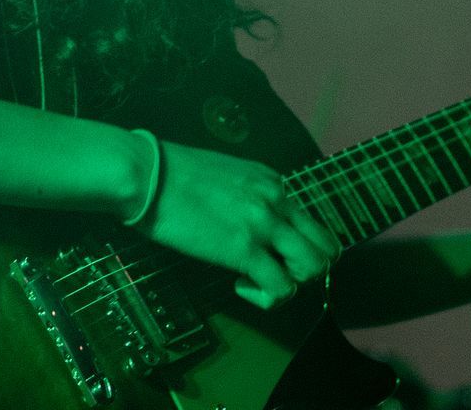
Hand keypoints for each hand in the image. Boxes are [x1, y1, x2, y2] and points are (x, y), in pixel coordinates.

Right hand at [141, 142, 338, 309]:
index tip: (265, 252)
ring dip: (292, 282)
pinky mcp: (245, 249)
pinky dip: (267, 297)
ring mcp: (264, 224)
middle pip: (325, 246)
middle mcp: (276, 199)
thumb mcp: (222, 174)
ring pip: (314, 267)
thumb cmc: (166, 172)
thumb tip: (241, 221)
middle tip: (272, 272)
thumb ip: (243, 196)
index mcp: (270, 180)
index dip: (292, 245)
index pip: (307, 221)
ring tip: (259, 281)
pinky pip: (281, 287)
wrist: (145, 173)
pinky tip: (240, 287)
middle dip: (305, 268)